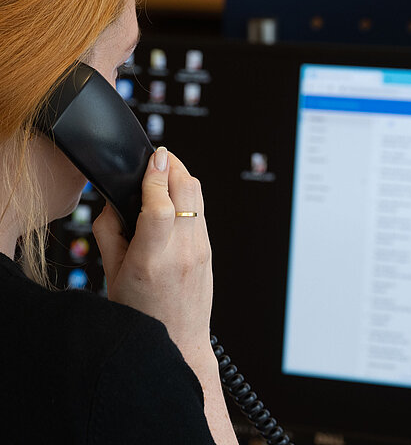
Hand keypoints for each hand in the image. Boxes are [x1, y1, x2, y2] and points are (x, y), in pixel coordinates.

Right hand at [92, 148, 213, 372]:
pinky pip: (201, 210)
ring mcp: (200, 251)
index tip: (153, 157)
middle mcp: (180, 254)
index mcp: (150, 262)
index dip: (157, 178)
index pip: (161, 208)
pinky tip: (173, 198)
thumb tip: (113, 198)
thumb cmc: (140, 315)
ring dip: (182, 176)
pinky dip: (188, 195)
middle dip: (173, 165)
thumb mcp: (111, 276)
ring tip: (164, 173)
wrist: (179, 345)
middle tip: (158, 157)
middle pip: (187, 190)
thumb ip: (108, 232)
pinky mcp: (209, 250)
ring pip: (198, 195)